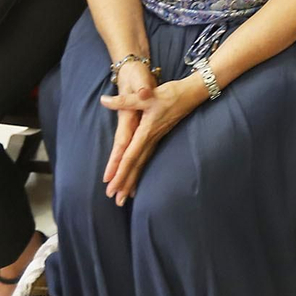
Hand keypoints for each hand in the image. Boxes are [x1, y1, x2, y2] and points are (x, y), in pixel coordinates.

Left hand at [100, 73, 197, 203]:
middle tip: (116, 201)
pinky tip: (137, 177)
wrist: (191, 94)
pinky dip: (140, 170)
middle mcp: (151, 139)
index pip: (130, 156)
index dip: (120, 171)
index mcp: (146, 132)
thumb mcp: (146, 96)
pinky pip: (147, 158)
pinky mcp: (159, 137)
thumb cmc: (170, 94)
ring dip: (133, 180)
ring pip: (142, 164)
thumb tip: (104, 100)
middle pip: (136, 165)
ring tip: (125, 197)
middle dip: (126, 183)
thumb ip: (124, 100)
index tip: (111, 185)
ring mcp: (156, 139)